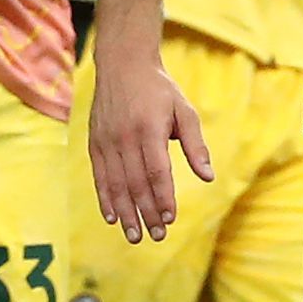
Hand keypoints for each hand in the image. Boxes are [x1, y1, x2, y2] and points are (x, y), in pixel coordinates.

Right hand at [87, 45, 211, 242]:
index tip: (170, 218)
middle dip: (146, 213)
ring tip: (134, 236)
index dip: (163, 197)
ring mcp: (106, 141)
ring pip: (115, 184)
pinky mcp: (94, 143)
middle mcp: (125, 137)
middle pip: (136, 183)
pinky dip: (105, 199)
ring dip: (125, 213)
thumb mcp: (185, 111)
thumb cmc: (160, 90)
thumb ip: (196, 145)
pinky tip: (112, 218)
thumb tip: (208, 176)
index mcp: (149, 129)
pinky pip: (99, 177)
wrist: (123, 65)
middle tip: (157, 236)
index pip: (156, 171)